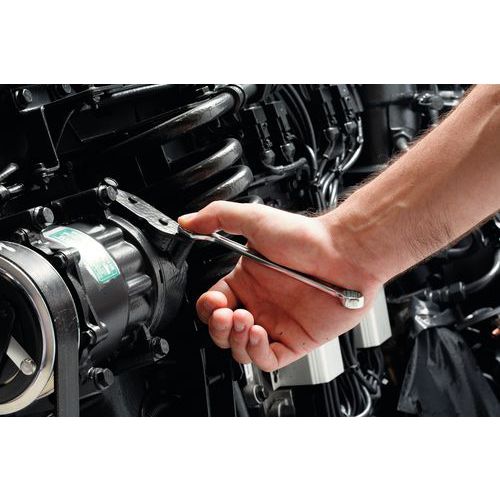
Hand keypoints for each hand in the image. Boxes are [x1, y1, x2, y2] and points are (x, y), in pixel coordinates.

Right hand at [178, 201, 381, 370]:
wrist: (345, 253)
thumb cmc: (307, 237)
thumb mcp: (254, 220)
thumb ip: (218, 217)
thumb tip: (188, 220)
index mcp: (246, 281)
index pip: (213, 304)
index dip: (208, 307)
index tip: (214, 299)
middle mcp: (259, 304)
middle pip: (223, 331)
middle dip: (218, 327)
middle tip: (227, 314)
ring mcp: (276, 323)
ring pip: (241, 349)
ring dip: (235, 339)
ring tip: (245, 319)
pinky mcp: (295, 341)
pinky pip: (268, 359)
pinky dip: (256, 352)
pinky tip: (258, 332)